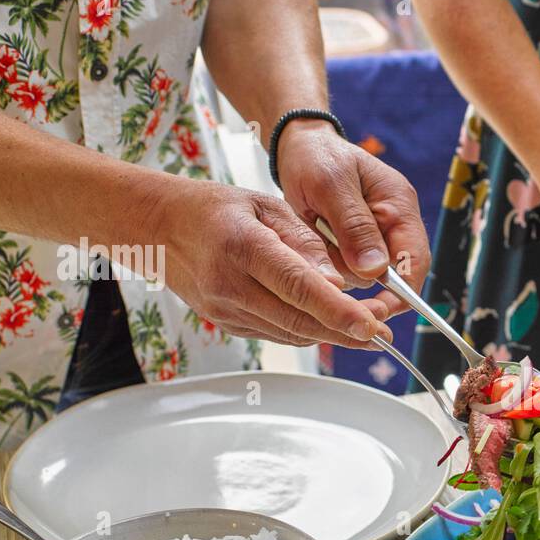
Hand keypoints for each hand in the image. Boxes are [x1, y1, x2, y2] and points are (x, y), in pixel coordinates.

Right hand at [146, 179, 392, 348]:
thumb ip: (305, 241)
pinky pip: (277, 334)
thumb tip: (341, 279)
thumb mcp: (264, 204)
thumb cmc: (214, 209)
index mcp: (243, 245)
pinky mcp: (226, 324)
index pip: (298, 287)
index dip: (338, 311)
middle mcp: (230, 284)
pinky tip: (328, 323)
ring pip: (290, 334)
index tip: (371, 324)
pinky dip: (306, 331)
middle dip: (346, 331)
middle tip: (382, 332)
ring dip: (331, 335)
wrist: (156, 227)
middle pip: (299, 321)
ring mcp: (225, 310)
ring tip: (366, 329)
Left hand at [274, 120, 431, 319]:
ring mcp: (374, 239)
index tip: (376, 310)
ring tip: (316, 242)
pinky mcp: (354, 247)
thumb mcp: (331, 184)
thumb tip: (375, 271)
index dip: (402, 291)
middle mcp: (392, 226)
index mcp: (399, 206)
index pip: (415, 260)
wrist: (297, 148)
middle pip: (394, 276)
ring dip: (341, 272)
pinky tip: (314, 245)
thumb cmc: (316, 157)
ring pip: (366, 279)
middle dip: (365, 284)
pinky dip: (329, 266)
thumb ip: (354, 226)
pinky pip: (347, 272)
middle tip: (334, 284)